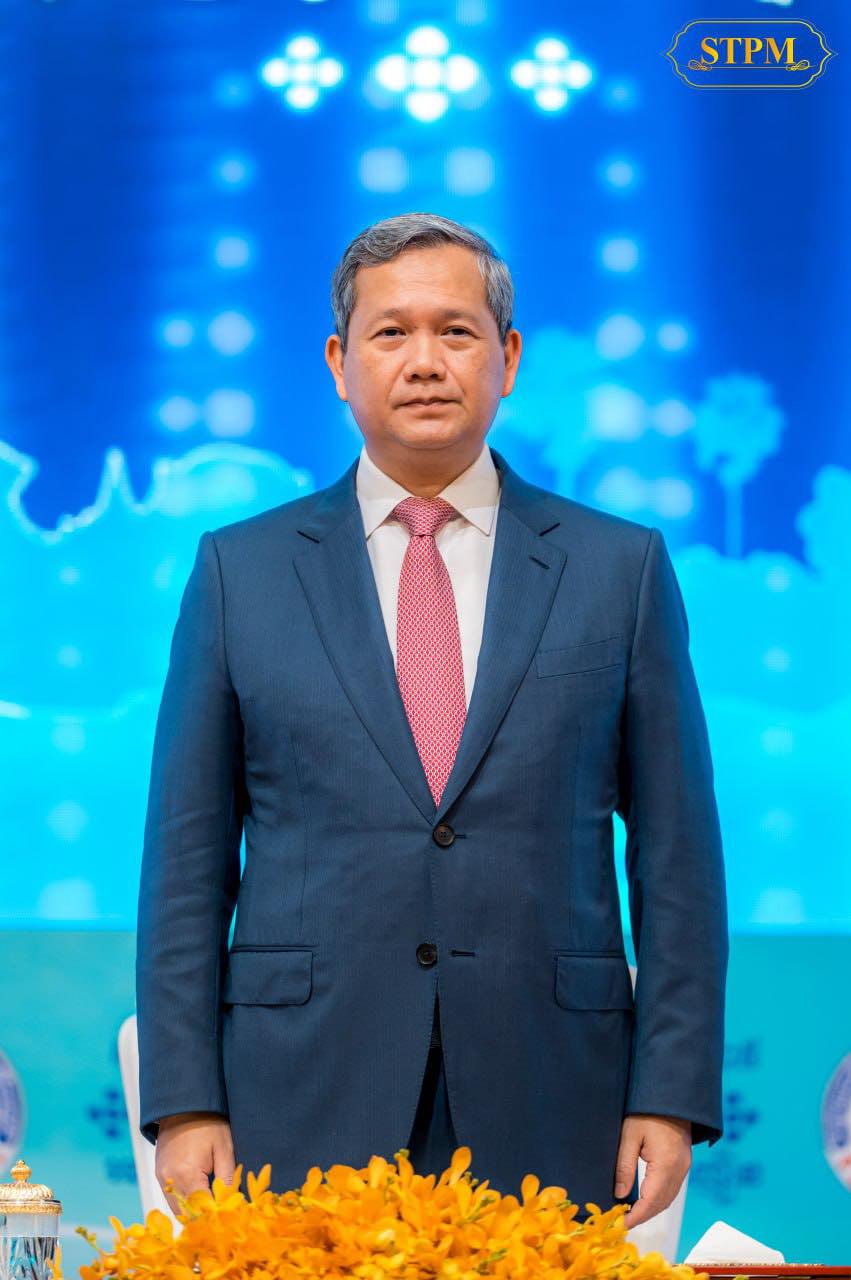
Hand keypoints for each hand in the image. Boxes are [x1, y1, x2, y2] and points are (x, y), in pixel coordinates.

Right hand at [155, 1111, 235, 1215]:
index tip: (229, 1217)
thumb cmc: (208, 1123)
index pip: (201, 1211)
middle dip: (204, 1218)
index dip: (215, 1217)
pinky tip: (198, 1197)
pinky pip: (171, 1197)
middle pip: (186, 1215)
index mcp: (188, 1174)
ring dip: (193, 1212)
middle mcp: (170, 1179)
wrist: (184, 1103)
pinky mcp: (159, 1173)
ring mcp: (162, 1177)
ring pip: (177, 1209)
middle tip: (222, 1217)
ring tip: (211, 1208)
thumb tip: (233, 1203)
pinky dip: (184, 1201)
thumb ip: (228, 1179)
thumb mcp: (224, 1148)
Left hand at [614, 1113, 690, 1228]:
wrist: (670, 1095)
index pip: (651, 1201)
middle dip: (643, 1216)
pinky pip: (672, 1188)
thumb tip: (619, 1195)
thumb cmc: (646, 1112)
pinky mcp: (684, 1163)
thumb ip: (624, 1166)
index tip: (621, 1224)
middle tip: (622, 1221)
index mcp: (666, 1164)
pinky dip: (658, 1198)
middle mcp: (679, 1170)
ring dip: (651, 1209)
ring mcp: (684, 1167)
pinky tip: (645, 1198)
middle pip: (662, 1204)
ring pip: (668, 1198)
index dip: (636, 1216)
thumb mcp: (629, 1136)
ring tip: (630, 1213)